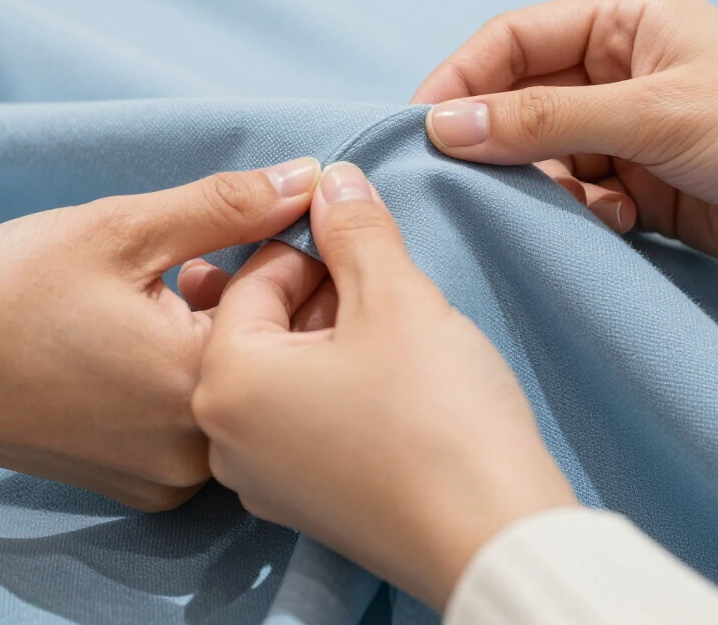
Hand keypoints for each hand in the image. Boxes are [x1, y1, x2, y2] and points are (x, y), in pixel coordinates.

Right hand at [0, 157, 319, 510]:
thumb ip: (227, 205)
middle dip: (248, 287)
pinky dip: (186, 364)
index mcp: (202, 388)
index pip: (296, 306)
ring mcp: (169, 476)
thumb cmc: (4, 292)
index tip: (247, 223)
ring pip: (233, 378)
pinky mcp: (141, 481)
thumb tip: (307, 178)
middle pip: (270, 349)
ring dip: (214, 323)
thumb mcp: (123, 228)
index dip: (280, 249)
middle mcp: (199, 451)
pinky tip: (142, 328)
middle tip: (193, 256)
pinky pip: (196, 412)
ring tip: (159, 287)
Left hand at [193, 162, 575, 611]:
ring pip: (285, 369)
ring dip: (332, 332)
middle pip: (264, 324)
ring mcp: (261, 479)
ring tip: (393, 322)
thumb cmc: (437, 415)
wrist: (494, 539)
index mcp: (226, 381)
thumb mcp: (396, 296)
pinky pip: (300, 416)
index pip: (254, 276)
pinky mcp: (302, 503)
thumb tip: (333, 179)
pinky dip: (335, 380)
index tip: (359, 227)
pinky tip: (388, 374)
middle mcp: (224, 438)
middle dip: (322, 287)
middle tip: (383, 276)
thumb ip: (355, 226)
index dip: (311, 240)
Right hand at [414, 0, 717, 279]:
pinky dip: (585, 215)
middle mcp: (616, 71)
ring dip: (549, 187)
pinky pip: (578, 197)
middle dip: (501, 143)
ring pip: (543, 156)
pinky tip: (623, 223)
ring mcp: (627, 130)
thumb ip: (543, 119)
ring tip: (590, 206)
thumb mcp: (653, 113)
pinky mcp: (641, 185)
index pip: (510, 41)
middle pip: (519, 100)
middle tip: (476, 184)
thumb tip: (445, 126)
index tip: (421, 130)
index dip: (460, 80)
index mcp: (622, 22)